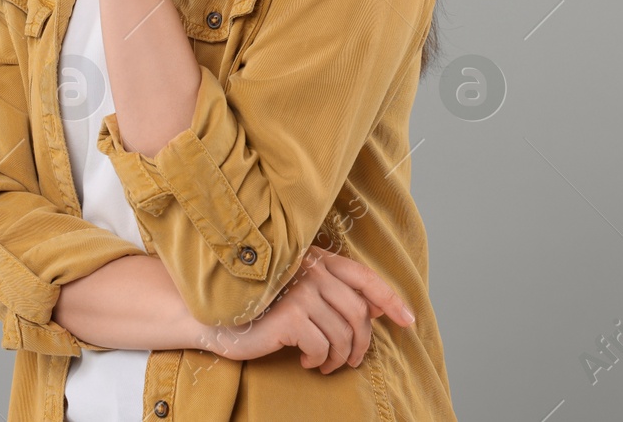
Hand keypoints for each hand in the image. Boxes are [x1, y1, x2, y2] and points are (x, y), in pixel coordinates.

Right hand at [195, 245, 415, 372]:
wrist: (214, 314)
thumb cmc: (259, 305)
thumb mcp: (300, 292)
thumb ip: (334, 293)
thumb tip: (377, 309)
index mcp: (318, 260)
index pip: (365, 278)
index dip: (391, 300)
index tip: (408, 321)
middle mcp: (313, 270)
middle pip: (359, 313)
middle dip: (361, 343)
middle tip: (350, 360)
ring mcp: (301, 291)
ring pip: (344, 334)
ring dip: (339, 357)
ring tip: (324, 363)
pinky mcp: (291, 315)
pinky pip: (323, 346)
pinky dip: (319, 360)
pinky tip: (305, 360)